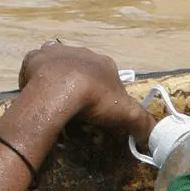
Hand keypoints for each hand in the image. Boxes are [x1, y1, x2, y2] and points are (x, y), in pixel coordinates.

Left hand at [17, 41, 149, 142]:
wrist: (59, 89)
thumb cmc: (95, 99)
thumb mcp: (126, 114)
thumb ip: (143, 124)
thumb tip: (154, 137)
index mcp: (105, 63)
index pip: (108, 79)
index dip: (104, 97)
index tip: (98, 114)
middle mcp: (83, 53)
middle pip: (83, 71)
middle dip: (81, 87)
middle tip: (76, 110)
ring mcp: (57, 53)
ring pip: (60, 65)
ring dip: (59, 80)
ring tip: (55, 102)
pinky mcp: (35, 57)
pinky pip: (35, 66)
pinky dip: (36, 78)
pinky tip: (37, 93)